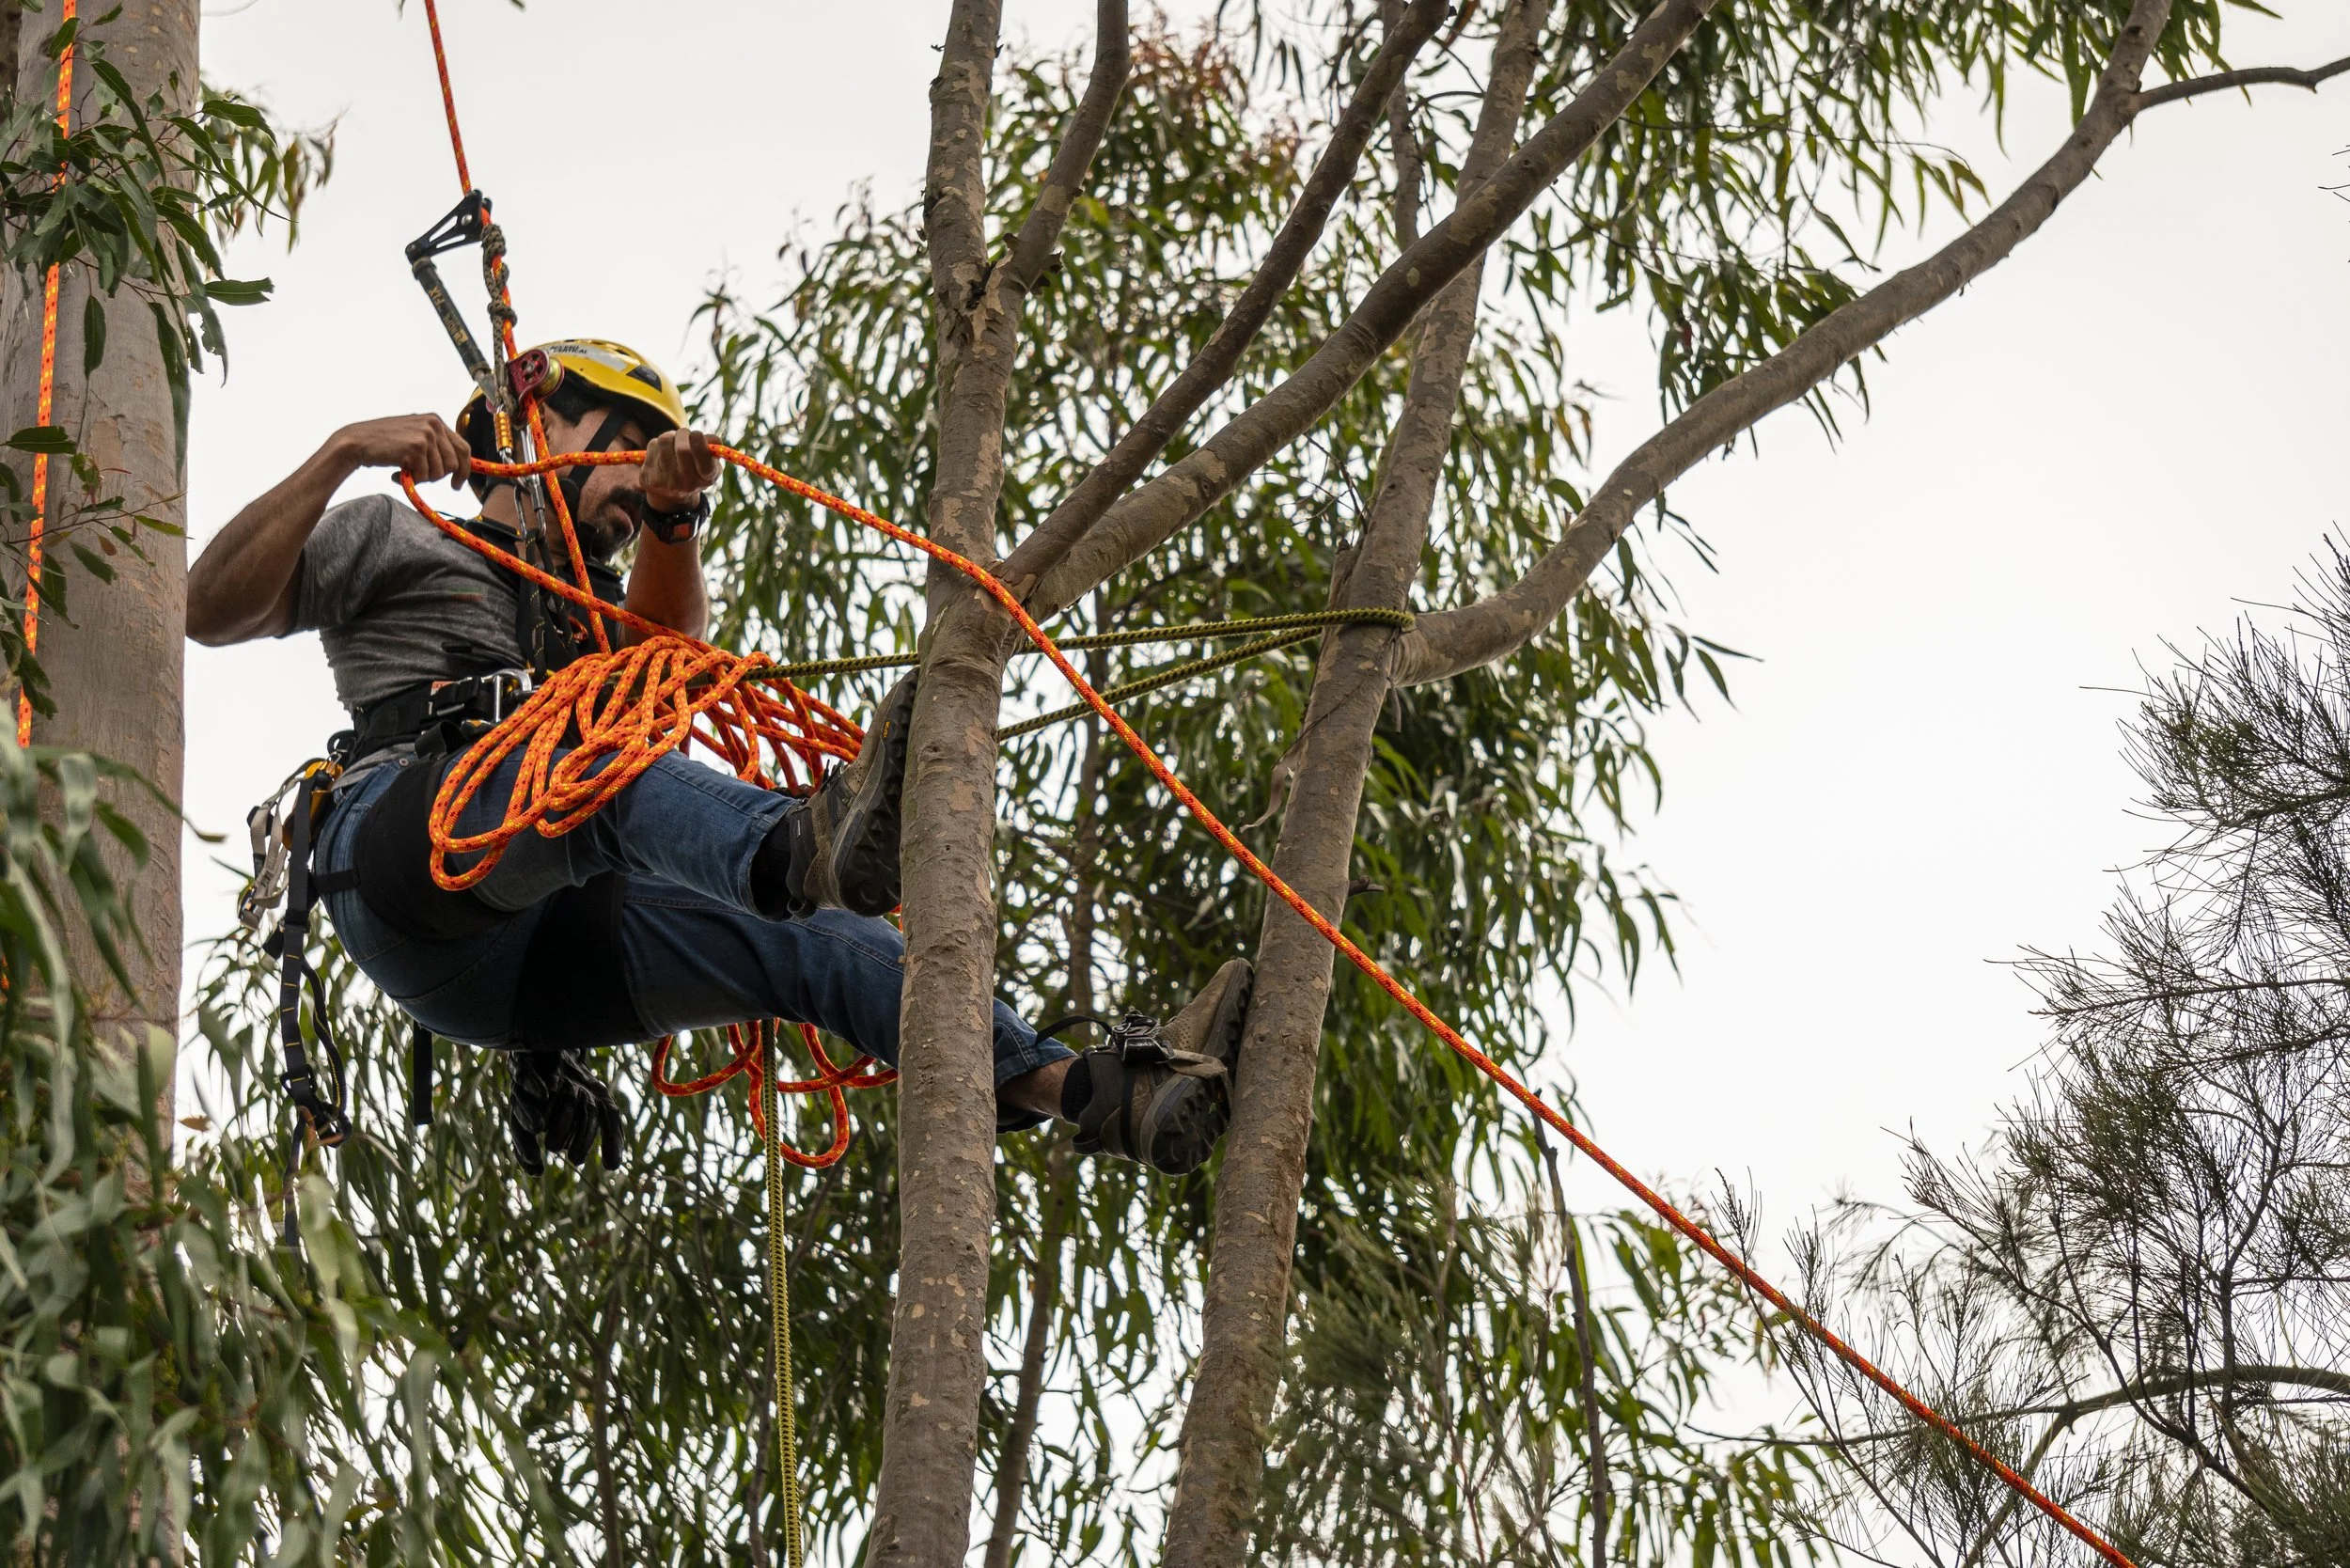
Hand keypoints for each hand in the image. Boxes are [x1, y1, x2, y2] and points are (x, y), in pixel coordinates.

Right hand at [331, 414, 471, 489]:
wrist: (357, 442)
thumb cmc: (384, 443)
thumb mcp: (414, 436)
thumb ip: (434, 446)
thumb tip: (457, 466)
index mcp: (435, 421)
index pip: (463, 448)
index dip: (464, 469)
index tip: (457, 484)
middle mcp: (434, 425)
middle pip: (454, 464)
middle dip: (438, 476)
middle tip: (419, 476)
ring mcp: (425, 435)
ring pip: (439, 472)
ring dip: (422, 478)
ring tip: (405, 470)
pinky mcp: (416, 447)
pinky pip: (424, 475)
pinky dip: (411, 479)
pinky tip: (397, 472)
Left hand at [505, 1049, 625, 1175]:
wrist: (570, 1041)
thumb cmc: (584, 1083)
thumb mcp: (603, 1108)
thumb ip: (609, 1135)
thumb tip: (613, 1167)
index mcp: (540, 1118)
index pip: (528, 1139)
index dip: (528, 1155)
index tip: (537, 1171)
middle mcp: (526, 1102)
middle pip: (528, 1121)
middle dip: (533, 1137)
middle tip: (551, 1148)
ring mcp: (522, 1081)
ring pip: (520, 1099)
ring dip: (528, 1114)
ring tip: (538, 1128)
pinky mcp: (522, 1061)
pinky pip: (524, 1074)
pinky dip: (533, 1084)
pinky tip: (545, 1094)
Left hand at [641, 428, 718, 512]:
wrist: (670, 496)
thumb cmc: (695, 471)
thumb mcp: (710, 464)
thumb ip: (713, 449)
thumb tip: (712, 438)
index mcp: (706, 478)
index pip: (703, 457)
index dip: (699, 442)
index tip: (696, 435)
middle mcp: (686, 484)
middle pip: (683, 448)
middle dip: (684, 434)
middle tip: (685, 434)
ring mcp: (665, 481)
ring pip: (665, 441)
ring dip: (671, 436)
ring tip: (674, 443)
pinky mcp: (648, 476)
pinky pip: (653, 445)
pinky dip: (658, 444)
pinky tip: (662, 454)